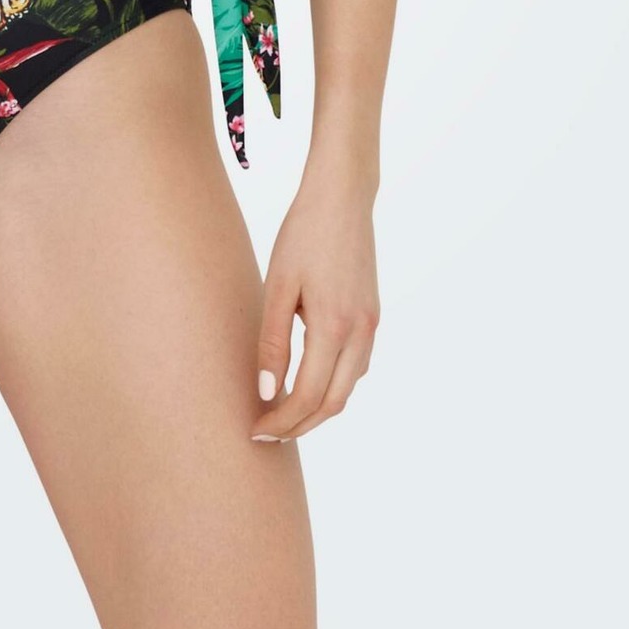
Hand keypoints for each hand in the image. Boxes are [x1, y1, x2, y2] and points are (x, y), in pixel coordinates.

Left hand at [251, 172, 379, 442]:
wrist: (342, 196)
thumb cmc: (303, 234)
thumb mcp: (278, 285)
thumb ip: (272, 342)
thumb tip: (266, 392)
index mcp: (335, 327)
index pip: (308, 396)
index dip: (282, 420)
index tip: (256, 429)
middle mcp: (361, 333)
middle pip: (333, 403)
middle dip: (301, 424)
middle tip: (267, 432)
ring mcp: (372, 325)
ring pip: (348, 387)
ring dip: (318, 408)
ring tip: (284, 411)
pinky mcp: (373, 315)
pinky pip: (357, 366)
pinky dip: (334, 384)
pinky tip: (309, 379)